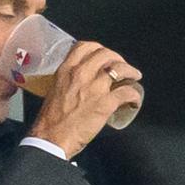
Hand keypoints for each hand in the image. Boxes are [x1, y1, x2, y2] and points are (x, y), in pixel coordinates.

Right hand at [28, 41, 142, 158]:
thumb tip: (80, 81)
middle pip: (106, 54)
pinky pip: (127, 92)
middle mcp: (81, 74)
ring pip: (120, 69)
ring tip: (134, 77)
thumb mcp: (55, 90)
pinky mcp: (106, 103)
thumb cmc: (50, 118)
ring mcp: (95, 87)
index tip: (104, 56)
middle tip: (122, 67)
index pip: (85, 46)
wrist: (51, 138)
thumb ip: (68, 80)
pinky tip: (133, 101)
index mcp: (66, 70)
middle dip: (118, 58)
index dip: (98, 49)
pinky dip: (134, 95)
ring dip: (131, 72)